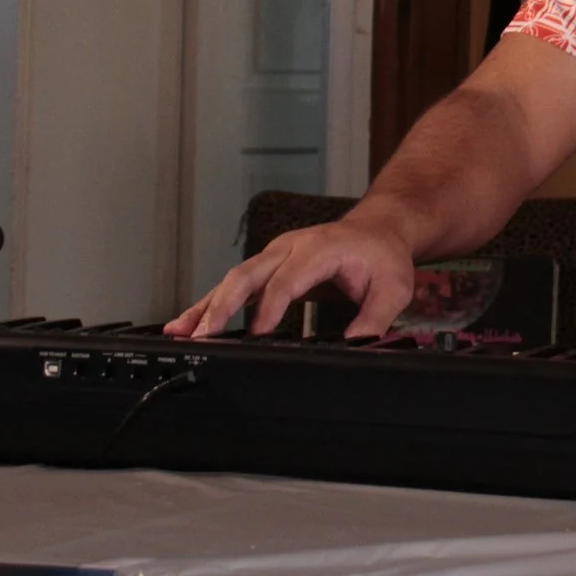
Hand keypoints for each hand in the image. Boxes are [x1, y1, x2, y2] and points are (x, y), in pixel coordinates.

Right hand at [164, 210, 416, 339]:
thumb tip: (356, 346)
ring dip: (207, 305)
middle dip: (223, 305)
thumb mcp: (393, 288)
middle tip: (204, 334)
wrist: (377, 228)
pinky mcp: (268, 265)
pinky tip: (189, 323)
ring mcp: (275, 254)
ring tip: (181, 331)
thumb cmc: (382, 256)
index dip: (270, 307)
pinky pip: (236, 283)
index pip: (288, 280)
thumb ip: (375, 318)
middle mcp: (291, 247)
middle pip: (248, 274)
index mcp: (319, 249)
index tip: (257, 333)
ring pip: (234, 278)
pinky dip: (212, 303)